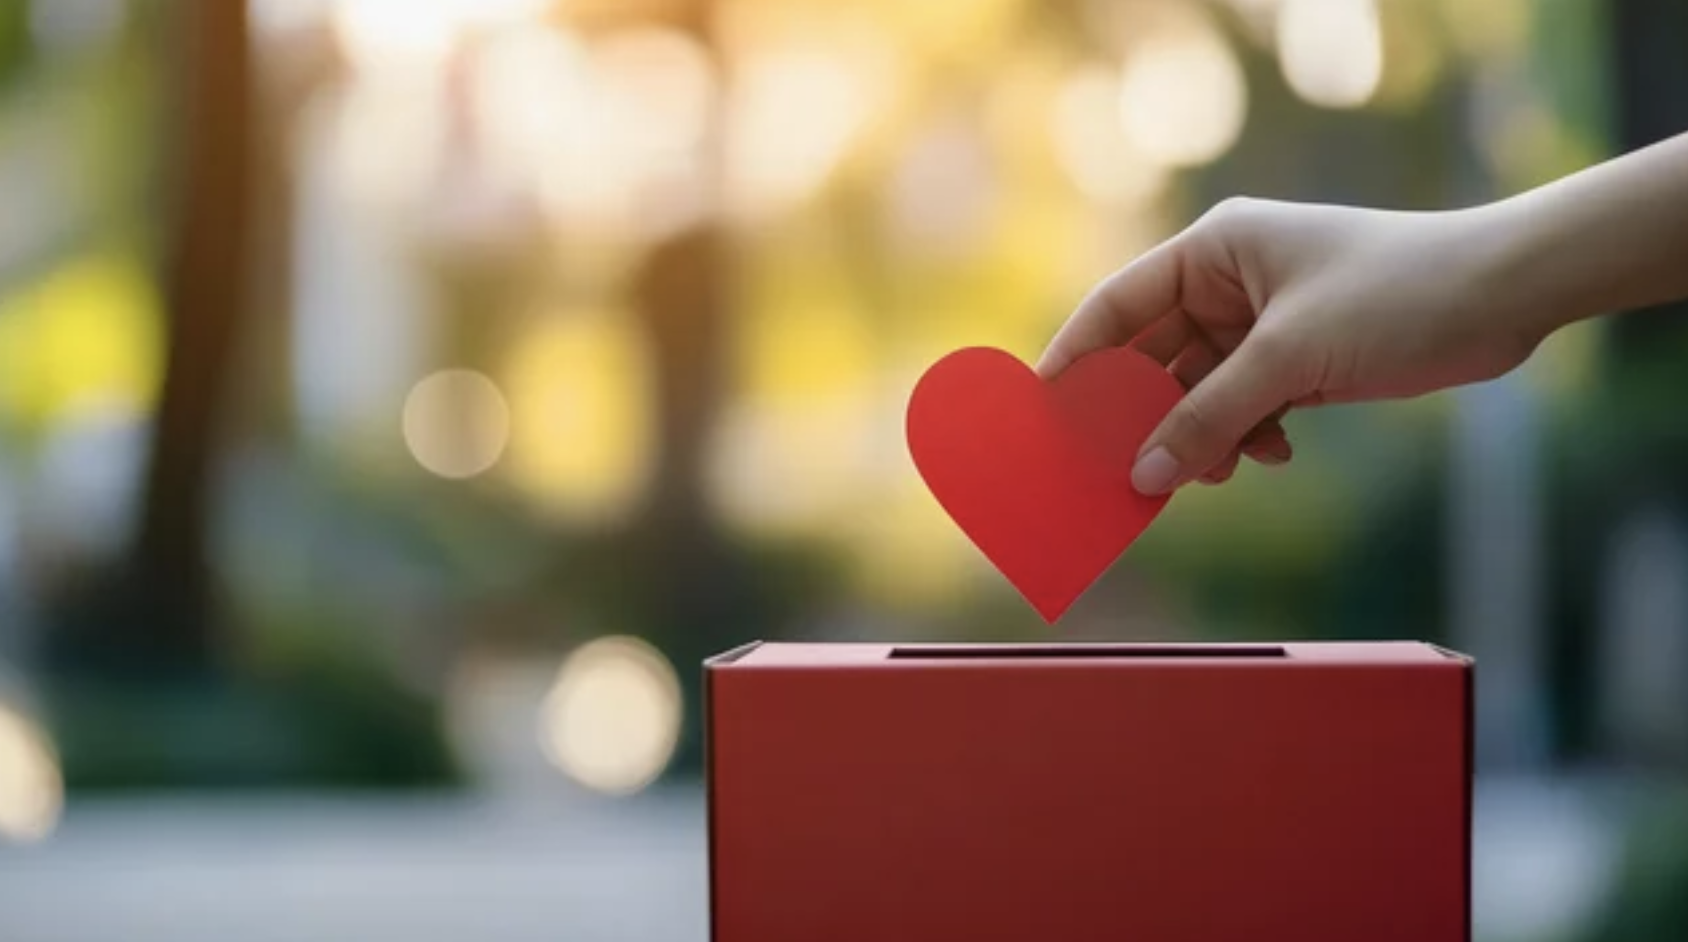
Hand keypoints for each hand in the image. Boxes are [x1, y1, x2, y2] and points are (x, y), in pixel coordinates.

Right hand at [1035, 197, 1547, 494]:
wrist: (1506, 296)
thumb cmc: (1399, 293)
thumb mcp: (1290, 359)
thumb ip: (1208, 419)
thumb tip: (1141, 476)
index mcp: (1213, 251)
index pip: (1116, 307)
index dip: (1075, 360)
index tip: (1040, 413)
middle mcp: (1229, 282)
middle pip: (1151, 358)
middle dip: (1138, 417)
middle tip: (1110, 472)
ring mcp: (1262, 322)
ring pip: (1197, 392)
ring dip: (1197, 437)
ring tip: (1204, 476)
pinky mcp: (1298, 358)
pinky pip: (1241, 406)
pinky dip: (1245, 436)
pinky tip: (1270, 454)